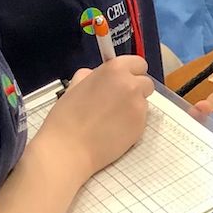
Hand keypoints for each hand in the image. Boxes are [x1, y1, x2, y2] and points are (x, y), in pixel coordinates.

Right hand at [38, 55, 151, 177]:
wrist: (69, 149)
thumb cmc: (66, 118)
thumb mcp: (74, 86)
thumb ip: (91, 76)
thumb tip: (96, 74)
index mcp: (114, 70)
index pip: (138, 63)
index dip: (131, 72)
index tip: (125, 79)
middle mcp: (131, 85)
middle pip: (146, 83)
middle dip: (135, 89)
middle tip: (118, 101)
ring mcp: (139, 106)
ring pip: (144, 102)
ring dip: (133, 106)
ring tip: (111, 118)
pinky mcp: (142, 126)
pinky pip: (141, 120)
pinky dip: (132, 123)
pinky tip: (114, 129)